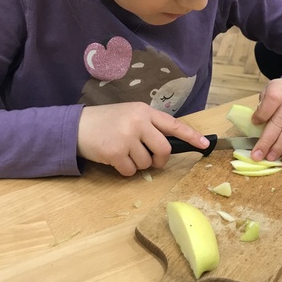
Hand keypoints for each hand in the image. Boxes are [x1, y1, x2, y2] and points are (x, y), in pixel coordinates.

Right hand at [76, 102, 209, 176]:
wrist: (77, 126)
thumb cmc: (105, 121)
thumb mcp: (129, 115)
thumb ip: (148, 125)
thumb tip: (167, 145)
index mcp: (144, 111)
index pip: (173, 124)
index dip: (191, 136)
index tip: (204, 145)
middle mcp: (138, 122)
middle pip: (164, 149)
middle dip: (160, 160)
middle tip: (152, 160)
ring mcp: (126, 137)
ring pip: (147, 162)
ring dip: (138, 164)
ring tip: (124, 153)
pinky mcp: (115, 152)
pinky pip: (131, 171)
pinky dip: (125, 170)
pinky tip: (115, 159)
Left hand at [250, 73, 281, 161]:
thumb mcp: (273, 89)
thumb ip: (264, 104)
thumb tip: (257, 124)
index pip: (272, 98)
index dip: (262, 113)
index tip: (255, 123)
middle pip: (280, 118)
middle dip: (267, 139)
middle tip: (257, 154)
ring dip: (281, 145)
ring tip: (271, 157)